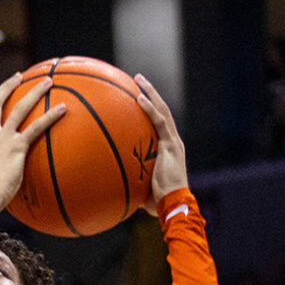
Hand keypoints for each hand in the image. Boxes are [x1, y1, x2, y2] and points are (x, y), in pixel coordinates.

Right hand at [0, 71, 63, 211]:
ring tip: (48, 81)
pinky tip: (63, 109)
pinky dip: (50, 116)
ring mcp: (2, 140)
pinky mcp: (16, 147)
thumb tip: (5, 189)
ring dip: (34, 92)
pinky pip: (35, 127)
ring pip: (18, 108)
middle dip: (6, 87)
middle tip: (19, 77)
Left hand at [130, 73, 190, 204]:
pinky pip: (159, 121)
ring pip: (162, 110)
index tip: (138, 97)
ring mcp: (173, 141)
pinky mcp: (171, 144)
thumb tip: (111, 185)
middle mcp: (173, 141)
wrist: (174, 205)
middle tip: (137, 80)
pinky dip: (150, 108)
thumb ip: (130, 180)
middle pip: (162, 110)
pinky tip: (139, 98)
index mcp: (168, 148)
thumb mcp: (141, 187)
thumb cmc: (158, 202)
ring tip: (138, 79)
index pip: (159, 122)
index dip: (150, 108)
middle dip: (150, 93)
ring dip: (150, 93)